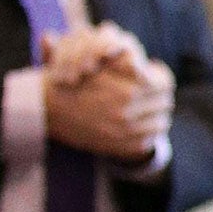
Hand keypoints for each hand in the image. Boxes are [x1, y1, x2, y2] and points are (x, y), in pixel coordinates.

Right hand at [45, 32, 173, 164]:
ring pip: (161, 123)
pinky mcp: (118, 146)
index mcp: (130, 89)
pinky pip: (147, 142)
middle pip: (165, 103)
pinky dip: (149, 134)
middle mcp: (128, 111)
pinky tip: (144, 127)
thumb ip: (132, 66)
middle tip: (158, 96)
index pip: (165, 84)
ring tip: (153, 111)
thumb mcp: (104, 66)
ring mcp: (123, 131)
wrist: (47, 109)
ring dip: (159, 116)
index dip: (162, 79)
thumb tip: (153, 68)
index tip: (158, 79)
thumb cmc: (76, 80)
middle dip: (162, 98)